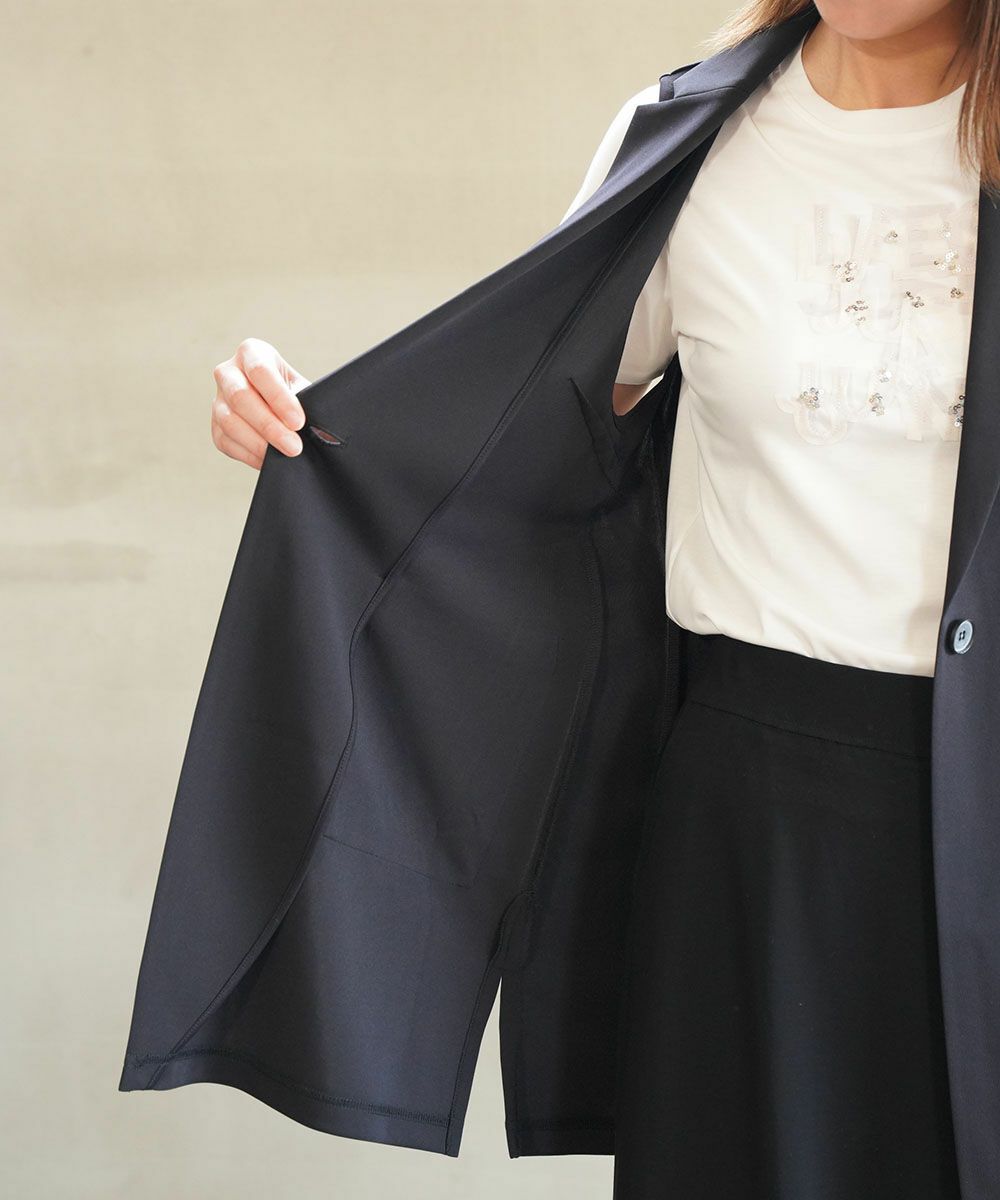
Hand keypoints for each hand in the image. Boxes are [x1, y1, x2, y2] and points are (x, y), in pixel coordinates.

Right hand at [212, 338, 311, 469]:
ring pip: (229, 421)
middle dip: (269, 425)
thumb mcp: (303, 389)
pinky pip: (226, 441)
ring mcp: (218, 399)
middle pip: (240, 396)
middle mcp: (228, 372)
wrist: (282, 408)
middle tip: (294, 446)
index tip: (298, 422)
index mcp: (252, 352)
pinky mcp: (216, 425)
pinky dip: (249, 454)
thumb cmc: (295, 394)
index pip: (260, 370)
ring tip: (284, 454)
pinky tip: (269, 460)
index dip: (279, 398)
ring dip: (259, 443)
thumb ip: (307, 402)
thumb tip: (317, 430)